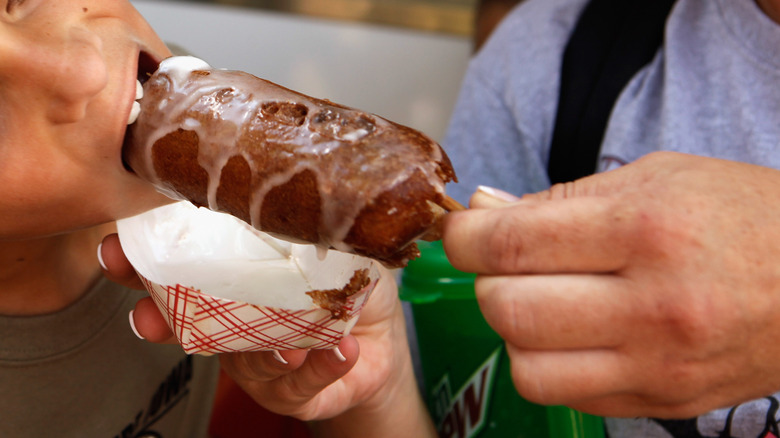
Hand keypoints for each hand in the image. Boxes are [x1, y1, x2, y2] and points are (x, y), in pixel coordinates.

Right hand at [99, 233, 433, 436]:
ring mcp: (260, 362)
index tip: (118, 248)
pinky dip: (319, 369)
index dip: (141, 263)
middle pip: (183, 326)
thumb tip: (305, 183)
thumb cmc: (349, 286)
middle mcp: (236, 324)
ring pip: (244, 363)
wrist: (384, 338)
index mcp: (236, 281)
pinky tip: (337, 351)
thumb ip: (312, 222)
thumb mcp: (335, 244)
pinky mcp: (294, 393)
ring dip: (263, 351)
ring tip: (288, 342)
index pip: (180, 270)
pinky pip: (300, 385)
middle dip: (157, 321)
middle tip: (147, 316)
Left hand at [442, 151, 779, 418]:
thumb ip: (562, 199)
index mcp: (645, 229)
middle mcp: (651, 304)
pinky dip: (550, 362)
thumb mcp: (656, 178)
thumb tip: (485, 212)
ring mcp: (658, 364)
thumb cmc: (740, 216)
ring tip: (542, 301)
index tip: (460, 231)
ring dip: (515, 330)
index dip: (465, 237)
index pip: (513, 244)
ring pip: (527, 366)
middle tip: (505, 264)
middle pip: (509, 309)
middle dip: (486, 282)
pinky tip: (575, 333)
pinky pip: (567, 395)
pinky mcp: (663, 402)